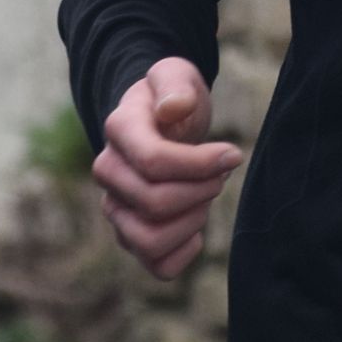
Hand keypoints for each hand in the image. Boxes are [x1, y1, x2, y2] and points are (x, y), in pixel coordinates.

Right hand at [93, 57, 243, 278]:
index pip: (154, 162)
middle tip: (221, 173)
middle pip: (155, 203)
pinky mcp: (131, 235)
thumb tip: (174, 108)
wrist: (161, 122)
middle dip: (201, 190)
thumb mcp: (177, 75)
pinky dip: (184, 254)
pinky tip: (197, 228)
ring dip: (191, 222)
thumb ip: (176, 84)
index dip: (200, 164)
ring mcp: (116, 208)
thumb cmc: (174, 99)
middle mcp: (108, 173)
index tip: (233, 154)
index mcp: (119, 130)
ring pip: (149, 241)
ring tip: (205, 198)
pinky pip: (156, 267)